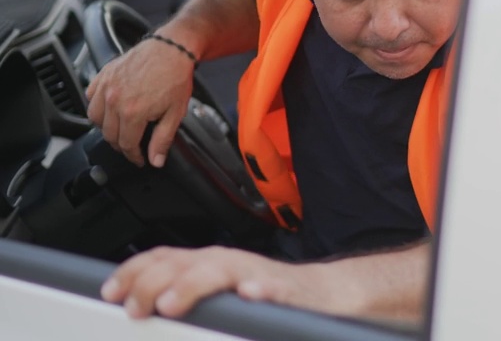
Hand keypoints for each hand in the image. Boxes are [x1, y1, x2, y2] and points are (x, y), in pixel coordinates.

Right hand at [85, 35, 195, 166]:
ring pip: (94, 118)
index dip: (133, 156)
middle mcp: (114, 100)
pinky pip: (90, 97)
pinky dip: (97, 106)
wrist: (172, 49)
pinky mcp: (103, 75)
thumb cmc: (175, 77)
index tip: (139, 159)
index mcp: (132, 112)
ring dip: (105, 127)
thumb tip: (155, 160)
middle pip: (109, 134)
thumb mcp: (175, 113)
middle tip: (132, 146)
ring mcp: (106, 86)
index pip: (125, 145)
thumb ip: (163, 140)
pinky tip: (109, 108)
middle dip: (121, 144)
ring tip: (120, 128)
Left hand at [101, 246, 355, 319]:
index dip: (133, 272)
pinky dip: (260, 291)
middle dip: (153, 283)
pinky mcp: (287, 292)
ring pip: (219, 271)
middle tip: (136, 309)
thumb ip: (185, 296)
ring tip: (172, 303)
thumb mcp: (217, 293)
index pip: (163, 259)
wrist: (323, 294)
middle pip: (183, 264)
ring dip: (193, 285)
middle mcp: (227, 264)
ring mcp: (255, 275)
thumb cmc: (266, 296)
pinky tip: (249, 296)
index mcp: (207, 265)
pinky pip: (273, 290)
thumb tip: (139, 307)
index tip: (110, 292)